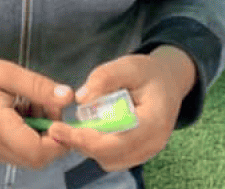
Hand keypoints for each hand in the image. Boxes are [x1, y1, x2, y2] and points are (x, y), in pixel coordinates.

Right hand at [0, 50, 72, 168]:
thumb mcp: (5, 72)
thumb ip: (38, 87)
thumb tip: (69, 98)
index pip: (39, 152)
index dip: (59, 140)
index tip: (61, 116)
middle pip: (35, 159)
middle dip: (50, 136)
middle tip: (47, 106)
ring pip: (23, 156)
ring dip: (36, 136)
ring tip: (27, 104)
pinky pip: (9, 153)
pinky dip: (21, 138)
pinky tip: (13, 113)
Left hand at [48, 46, 195, 171]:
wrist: (167, 84)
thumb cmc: (148, 74)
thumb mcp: (128, 65)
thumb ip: (104, 78)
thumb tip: (80, 98)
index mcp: (154, 121)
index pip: (116, 141)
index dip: (84, 139)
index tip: (58, 129)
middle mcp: (153, 143)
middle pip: (109, 155)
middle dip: (81, 143)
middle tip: (57, 128)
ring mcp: (147, 152)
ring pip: (109, 160)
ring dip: (88, 146)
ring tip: (72, 127)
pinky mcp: (139, 155)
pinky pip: (113, 159)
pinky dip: (96, 148)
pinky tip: (87, 130)